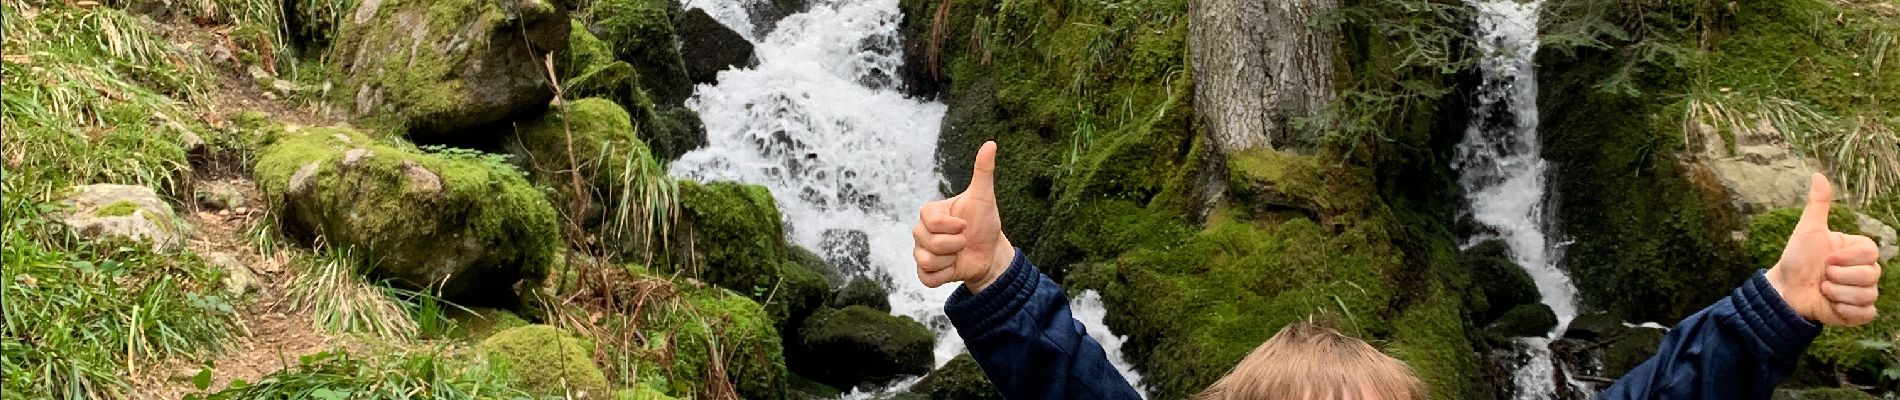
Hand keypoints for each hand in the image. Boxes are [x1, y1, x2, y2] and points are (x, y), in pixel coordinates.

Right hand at [913, 141, 1015, 292]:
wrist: (990, 253)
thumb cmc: (984, 223)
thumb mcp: (984, 197)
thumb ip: (983, 171)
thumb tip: (991, 143)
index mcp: (930, 212)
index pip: (932, 221)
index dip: (953, 226)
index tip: (965, 225)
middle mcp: (920, 231)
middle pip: (930, 242)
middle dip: (956, 244)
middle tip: (964, 240)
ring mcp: (920, 252)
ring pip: (928, 261)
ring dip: (952, 259)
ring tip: (959, 253)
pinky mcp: (925, 273)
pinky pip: (927, 278)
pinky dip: (945, 275)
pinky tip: (953, 267)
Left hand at [1766, 173, 1882, 326]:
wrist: (1785, 290)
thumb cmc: (1797, 258)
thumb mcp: (1808, 230)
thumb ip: (1818, 205)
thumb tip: (1818, 174)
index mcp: (1857, 251)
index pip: (1871, 251)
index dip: (1847, 258)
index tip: (1827, 259)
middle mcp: (1863, 271)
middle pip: (1872, 274)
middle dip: (1840, 277)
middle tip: (1822, 276)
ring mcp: (1862, 292)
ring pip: (1869, 294)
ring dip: (1839, 294)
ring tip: (1823, 289)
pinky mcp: (1858, 313)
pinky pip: (1867, 314)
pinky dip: (1846, 311)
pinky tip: (1831, 305)